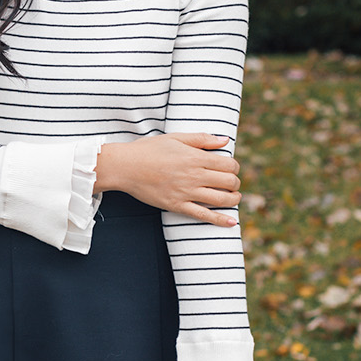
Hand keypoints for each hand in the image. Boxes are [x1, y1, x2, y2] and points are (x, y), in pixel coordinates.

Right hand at [94, 133, 241, 225]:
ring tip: (233, 197)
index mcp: (195, 157)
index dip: (234, 167)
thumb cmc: (149, 150)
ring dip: (233, 199)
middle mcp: (194, 175)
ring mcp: (186, 192)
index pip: (228, 165)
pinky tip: (231, 223)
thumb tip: (225, 140)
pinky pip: (203, 215)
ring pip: (221, 199)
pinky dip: (220, 220)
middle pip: (228, 182)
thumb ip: (201, 139)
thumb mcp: (176, 138)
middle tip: (231, 183)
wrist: (126, 167)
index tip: (230, 169)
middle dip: (235, 183)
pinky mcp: (177, 205)